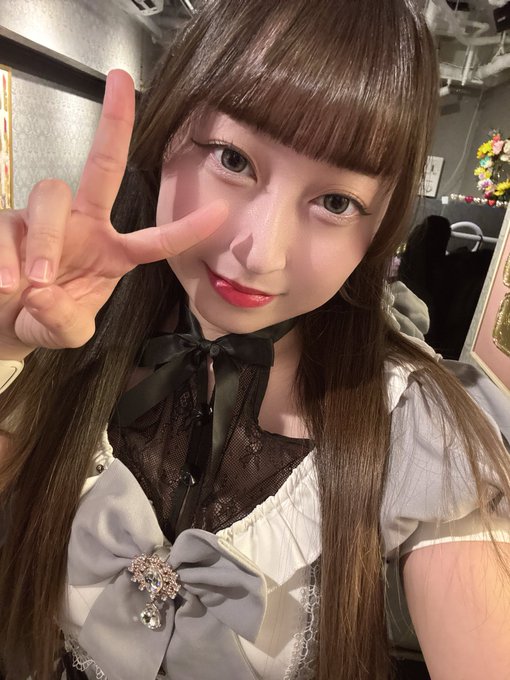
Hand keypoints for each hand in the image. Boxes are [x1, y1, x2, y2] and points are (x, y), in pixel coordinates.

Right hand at [0, 70, 227, 358]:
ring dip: (47, 241)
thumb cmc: (46, 319)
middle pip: (101, 166)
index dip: (185, 229)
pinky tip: (5, 283)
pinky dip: (5, 256)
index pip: (155, 239)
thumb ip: (66, 321)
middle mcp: (82, 225)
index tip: (220, 211)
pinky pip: (7, 228)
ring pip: (51, 197)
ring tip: (37, 282)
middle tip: (122, 83)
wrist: (4, 323)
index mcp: (112, 251)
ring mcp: (43, 219)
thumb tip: (45, 293)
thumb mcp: (68, 332)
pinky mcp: (7, 224)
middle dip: (116, 120)